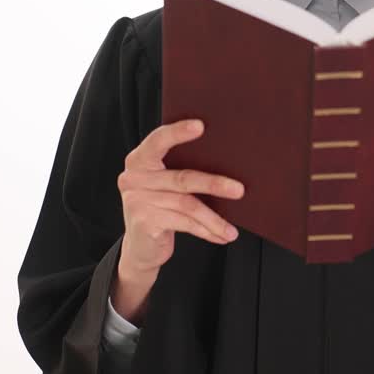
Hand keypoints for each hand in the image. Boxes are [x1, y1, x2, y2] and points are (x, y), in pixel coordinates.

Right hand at [116, 118, 244, 277]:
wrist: (141, 247)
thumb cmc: (161, 208)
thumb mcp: (166, 186)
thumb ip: (181, 171)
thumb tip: (227, 163)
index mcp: (139, 160)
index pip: (158, 140)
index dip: (178, 132)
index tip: (201, 126)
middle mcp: (133, 178)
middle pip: (181, 178)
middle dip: (214, 185)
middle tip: (239, 190)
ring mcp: (137, 201)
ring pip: (187, 205)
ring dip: (214, 218)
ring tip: (233, 228)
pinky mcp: (144, 223)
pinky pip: (184, 224)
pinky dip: (206, 230)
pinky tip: (222, 235)